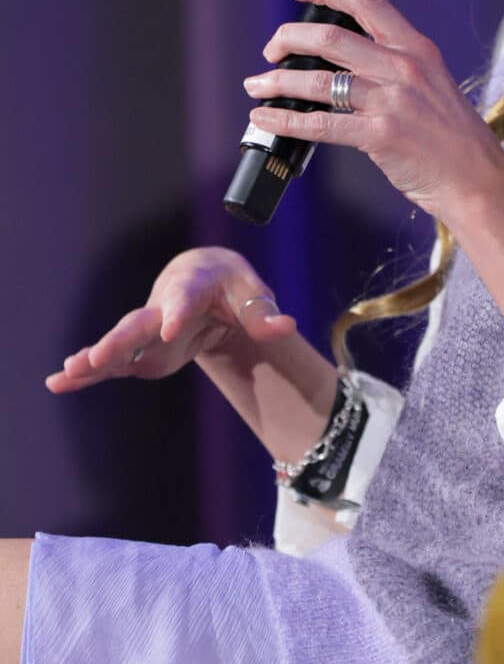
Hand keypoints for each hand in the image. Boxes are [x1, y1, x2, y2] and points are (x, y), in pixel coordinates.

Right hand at [46, 247, 295, 392]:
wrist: (205, 281)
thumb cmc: (232, 285)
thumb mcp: (253, 294)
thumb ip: (264, 313)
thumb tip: (285, 327)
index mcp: (193, 286)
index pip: (184, 299)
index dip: (177, 313)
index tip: (170, 329)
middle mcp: (162, 307)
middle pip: (139, 323)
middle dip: (120, 339)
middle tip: (98, 356)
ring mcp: (147, 331)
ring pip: (119, 345)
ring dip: (93, 358)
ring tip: (68, 373)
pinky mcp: (140, 352)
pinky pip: (111, 363)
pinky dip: (86, 373)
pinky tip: (59, 382)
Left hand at [244, 0, 503, 223]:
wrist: (478, 181)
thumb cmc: (454, 140)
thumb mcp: (433, 86)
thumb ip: (396, 68)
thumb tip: (347, 65)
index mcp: (417, 49)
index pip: (366, 2)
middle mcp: (404, 67)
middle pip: (331, 37)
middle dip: (288, 38)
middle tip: (270, 49)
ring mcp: (392, 101)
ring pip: (318, 79)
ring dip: (278, 80)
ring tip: (256, 85)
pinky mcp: (380, 136)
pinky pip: (320, 123)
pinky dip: (285, 118)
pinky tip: (265, 118)